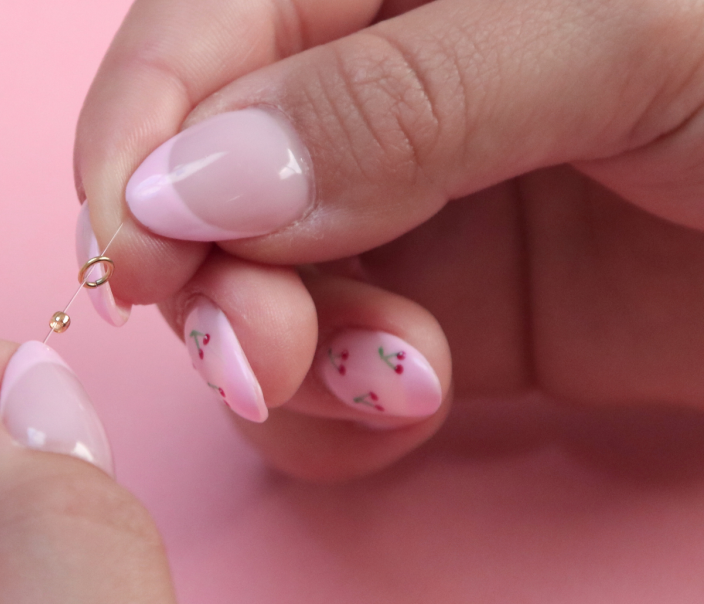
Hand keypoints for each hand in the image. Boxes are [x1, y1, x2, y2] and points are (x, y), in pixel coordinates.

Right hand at [74, 0, 703, 479]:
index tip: (130, 256)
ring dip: (281, 354)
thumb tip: (189, 184)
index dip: (139, 141)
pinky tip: (408, 404)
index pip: (203, 32)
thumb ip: (400, 97)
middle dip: (212, 273)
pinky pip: (331, 369)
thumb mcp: (630, 33)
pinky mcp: (459, 313)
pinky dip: (336, 409)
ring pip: (255, 286)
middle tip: (254, 351)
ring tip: (390, 381)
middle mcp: (385, 79)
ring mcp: (416, 204)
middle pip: (208, 176)